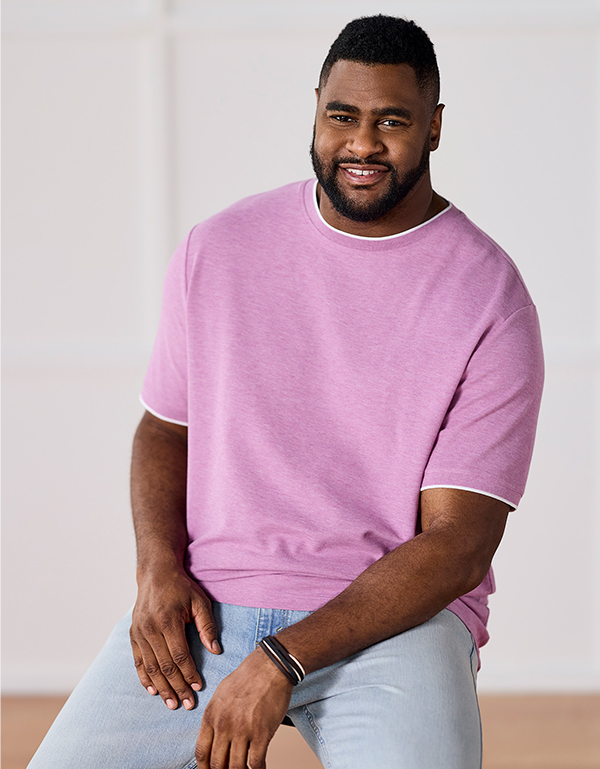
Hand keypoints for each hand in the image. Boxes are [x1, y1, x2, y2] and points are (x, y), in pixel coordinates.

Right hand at [130, 567, 220, 709]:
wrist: (156, 573)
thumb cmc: (181, 587)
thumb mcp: (200, 601)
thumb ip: (207, 626)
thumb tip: (216, 650)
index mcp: (168, 621)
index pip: (180, 655)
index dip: (189, 673)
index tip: (199, 687)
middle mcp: (151, 629)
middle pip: (165, 666)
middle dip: (177, 687)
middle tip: (187, 704)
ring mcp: (140, 632)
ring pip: (150, 667)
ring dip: (162, 688)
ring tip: (172, 703)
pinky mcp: (133, 634)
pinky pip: (138, 661)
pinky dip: (145, 678)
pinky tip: (153, 691)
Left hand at [195, 647, 293, 768]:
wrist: (270, 666)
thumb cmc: (248, 677)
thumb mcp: (221, 694)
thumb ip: (215, 717)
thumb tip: (215, 738)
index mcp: (212, 715)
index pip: (202, 752)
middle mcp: (224, 725)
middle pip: (217, 764)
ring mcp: (243, 730)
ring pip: (236, 768)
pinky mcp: (261, 733)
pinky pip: (256, 762)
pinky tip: (260, 768)